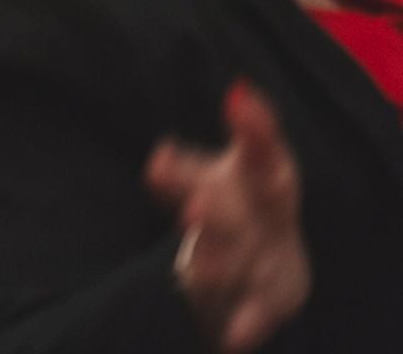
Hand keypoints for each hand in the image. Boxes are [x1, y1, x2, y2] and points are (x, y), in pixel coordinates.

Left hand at [145, 82, 310, 352]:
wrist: (273, 263)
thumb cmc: (235, 202)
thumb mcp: (211, 178)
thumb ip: (180, 169)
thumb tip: (156, 156)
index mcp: (259, 176)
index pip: (260, 147)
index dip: (254, 126)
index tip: (236, 99)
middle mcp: (267, 215)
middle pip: (238, 207)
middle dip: (216, 207)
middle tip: (190, 207)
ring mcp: (269, 255)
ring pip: (241, 258)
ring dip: (219, 262)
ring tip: (191, 269)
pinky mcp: (272, 296)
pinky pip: (258, 310)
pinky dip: (248, 323)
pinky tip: (233, 339)